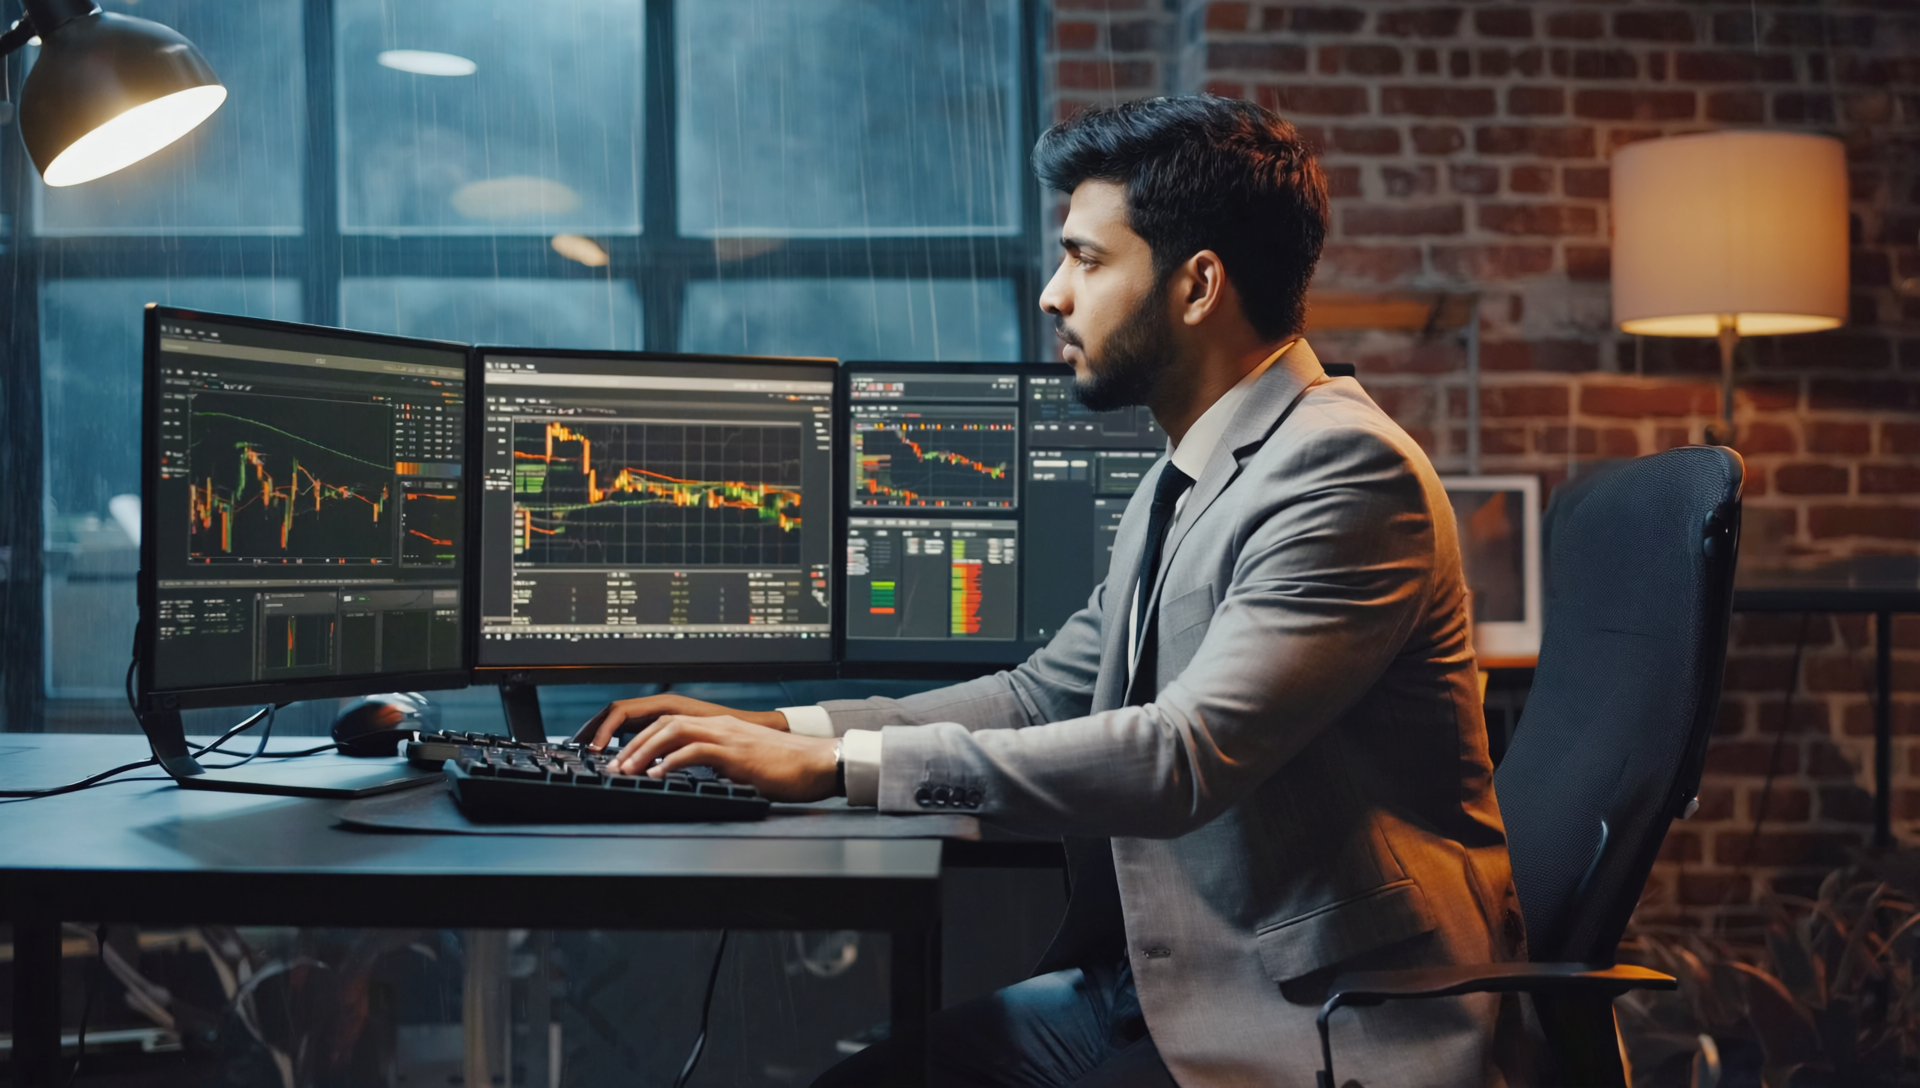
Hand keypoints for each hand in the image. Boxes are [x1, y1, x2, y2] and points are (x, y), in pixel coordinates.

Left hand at [606, 715, 837, 802]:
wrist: (819, 763)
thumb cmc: (788, 768)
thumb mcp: (746, 763)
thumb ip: (721, 765)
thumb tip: (700, 779)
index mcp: (722, 726)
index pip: (671, 722)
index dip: (643, 737)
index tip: (623, 756)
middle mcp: (721, 725)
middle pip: (664, 722)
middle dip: (634, 743)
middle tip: (613, 765)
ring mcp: (728, 736)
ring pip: (673, 732)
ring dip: (644, 751)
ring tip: (626, 770)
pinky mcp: (736, 753)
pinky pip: (695, 751)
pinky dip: (671, 762)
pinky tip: (657, 775)